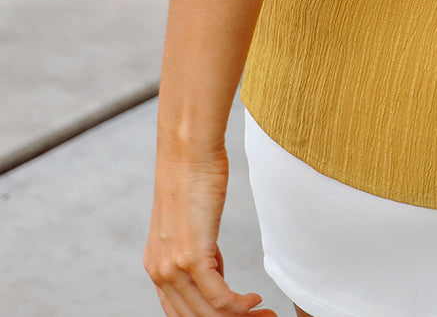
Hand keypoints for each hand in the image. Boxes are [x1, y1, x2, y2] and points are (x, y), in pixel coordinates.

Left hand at [144, 147, 275, 316]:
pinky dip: (240, 306)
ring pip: (208, 314)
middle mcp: (160, 272)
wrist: (188, 152)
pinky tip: (255, 299)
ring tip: (264, 314)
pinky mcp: (191, 256)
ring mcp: (173, 267)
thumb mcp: (191, 224)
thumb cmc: (193, 177)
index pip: (181, 313)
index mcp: (157, 267)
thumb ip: (198, 251)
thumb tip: (215, 269)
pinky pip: (219, 298)